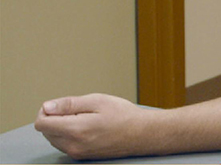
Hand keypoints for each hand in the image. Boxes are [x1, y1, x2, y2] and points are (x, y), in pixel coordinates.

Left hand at [34, 93, 150, 159]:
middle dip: (55, 118)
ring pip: (54, 138)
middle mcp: (73, 145)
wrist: (141, 134)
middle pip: (46, 131)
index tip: (59, 105)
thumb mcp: (97, 101)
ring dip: (61, 127)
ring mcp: (77, 153)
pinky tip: (87, 127)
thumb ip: (69, 104)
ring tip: (85, 118)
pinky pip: (64, 144)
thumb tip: (47, 107)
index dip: (46, 110)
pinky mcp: (82, 156)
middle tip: (77, 109)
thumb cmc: (123, 115)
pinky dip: (69, 134)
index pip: (41, 123)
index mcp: (75, 129)